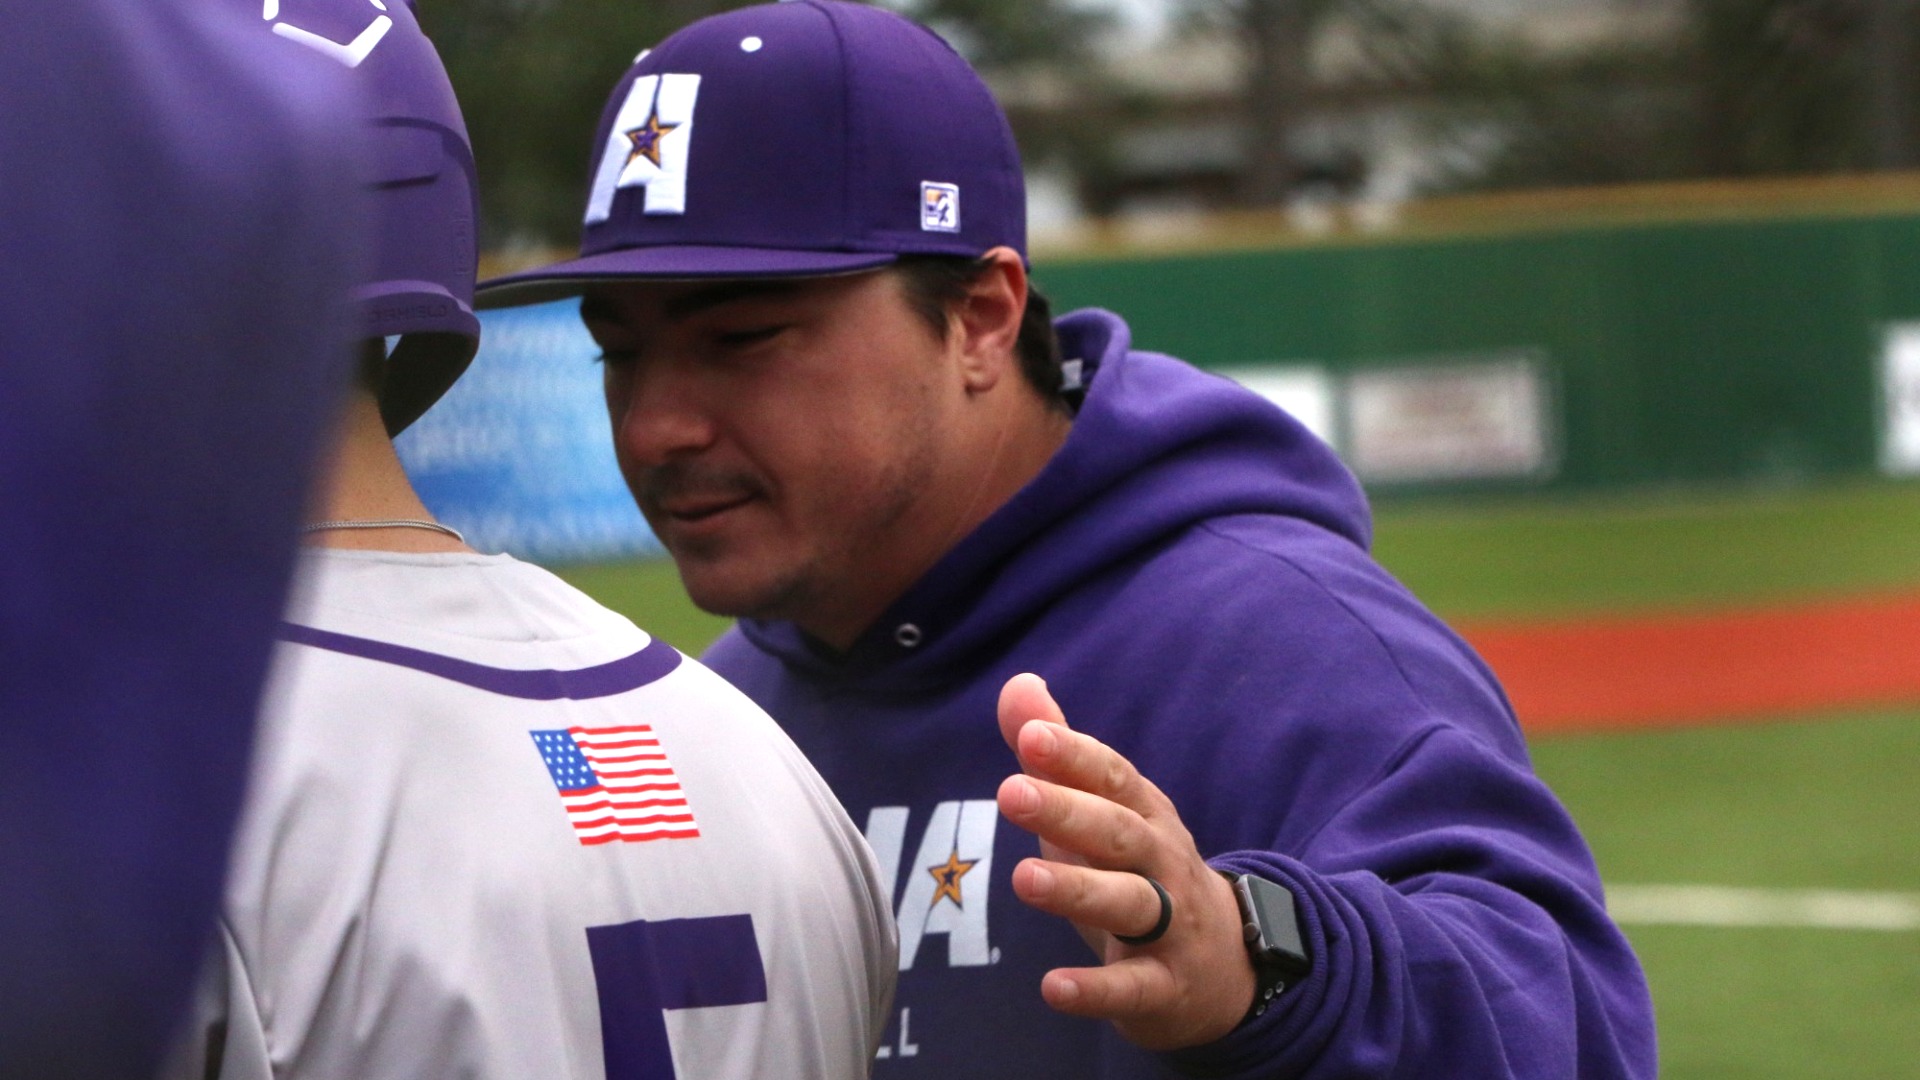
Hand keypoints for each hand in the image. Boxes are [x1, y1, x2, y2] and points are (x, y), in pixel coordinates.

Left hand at [995, 673, 1254, 1050]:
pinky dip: (1096, 989)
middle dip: (1068, 812)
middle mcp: (1163, 864)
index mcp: (1145, 816)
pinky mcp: (1164, 987)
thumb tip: (1018, 685)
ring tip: (1023, 880)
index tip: (1031, 736)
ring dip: (1078, 891)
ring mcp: (1171, 928)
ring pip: (1130, 904)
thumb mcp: (1105, 814)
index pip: (1113, 778)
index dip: (1075, 756)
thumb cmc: (1143, 876)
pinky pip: (1132, 988)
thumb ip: (1060, 755)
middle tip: (1011, 793)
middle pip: (1119, 834)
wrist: (1226, 970)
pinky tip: (1053, 987)